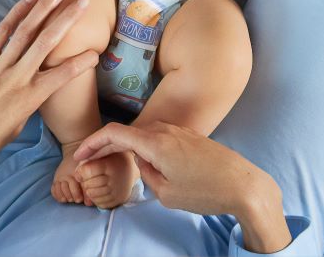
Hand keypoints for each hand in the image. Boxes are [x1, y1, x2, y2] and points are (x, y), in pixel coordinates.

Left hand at [0, 0, 98, 202]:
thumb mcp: (18, 125)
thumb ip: (30, 102)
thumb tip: (37, 86)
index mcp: (30, 99)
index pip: (64, 74)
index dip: (82, 62)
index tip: (96, 52)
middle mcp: (17, 79)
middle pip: (48, 42)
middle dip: (68, 19)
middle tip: (84, 1)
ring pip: (26, 31)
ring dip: (44, 8)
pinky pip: (2, 32)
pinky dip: (16, 14)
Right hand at [73, 120, 276, 217]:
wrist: (244, 185)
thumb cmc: (206, 191)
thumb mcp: (166, 193)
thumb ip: (147, 174)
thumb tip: (143, 163)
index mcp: (155, 142)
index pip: (114, 133)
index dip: (92, 143)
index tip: (79, 156)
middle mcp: (166, 130)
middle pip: (126, 132)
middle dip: (104, 146)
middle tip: (88, 162)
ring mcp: (180, 132)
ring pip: (144, 135)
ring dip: (126, 147)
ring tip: (113, 163)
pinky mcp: (191, 138)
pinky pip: (160, 138)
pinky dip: (144, 147)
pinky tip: (143, 162)